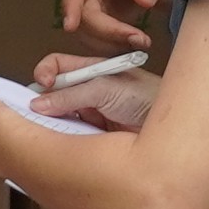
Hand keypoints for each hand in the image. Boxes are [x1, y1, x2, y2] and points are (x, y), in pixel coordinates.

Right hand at [39, 64, 158, 132]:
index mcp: (90, 70)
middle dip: (42, 101)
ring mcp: (90, 113)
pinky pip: (70, 135)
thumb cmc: (146, 97)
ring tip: (49, 129)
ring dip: (52, 122)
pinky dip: (63, 139)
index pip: (57, 66)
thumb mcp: (106, 89)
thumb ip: (72, 94)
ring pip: (59, 116)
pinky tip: (63, 142)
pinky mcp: (93, 135)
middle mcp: (87, 90)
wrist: (171, 126)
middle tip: (37, 113)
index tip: (42, 85)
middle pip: (53, 93)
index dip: (45, 73)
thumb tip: (39, 103)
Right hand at [58, 0, 189, 55]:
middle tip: (136, 39)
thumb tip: (143, 0)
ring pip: (88, 34)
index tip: (70, 26)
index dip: (70, 7)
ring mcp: (93, 8)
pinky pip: (100, 41)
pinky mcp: (101, 23)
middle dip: (107, 32)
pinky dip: (116, 47)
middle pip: (83, 18)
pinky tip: (135, 45)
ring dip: (112, 44)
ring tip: (141, 42)